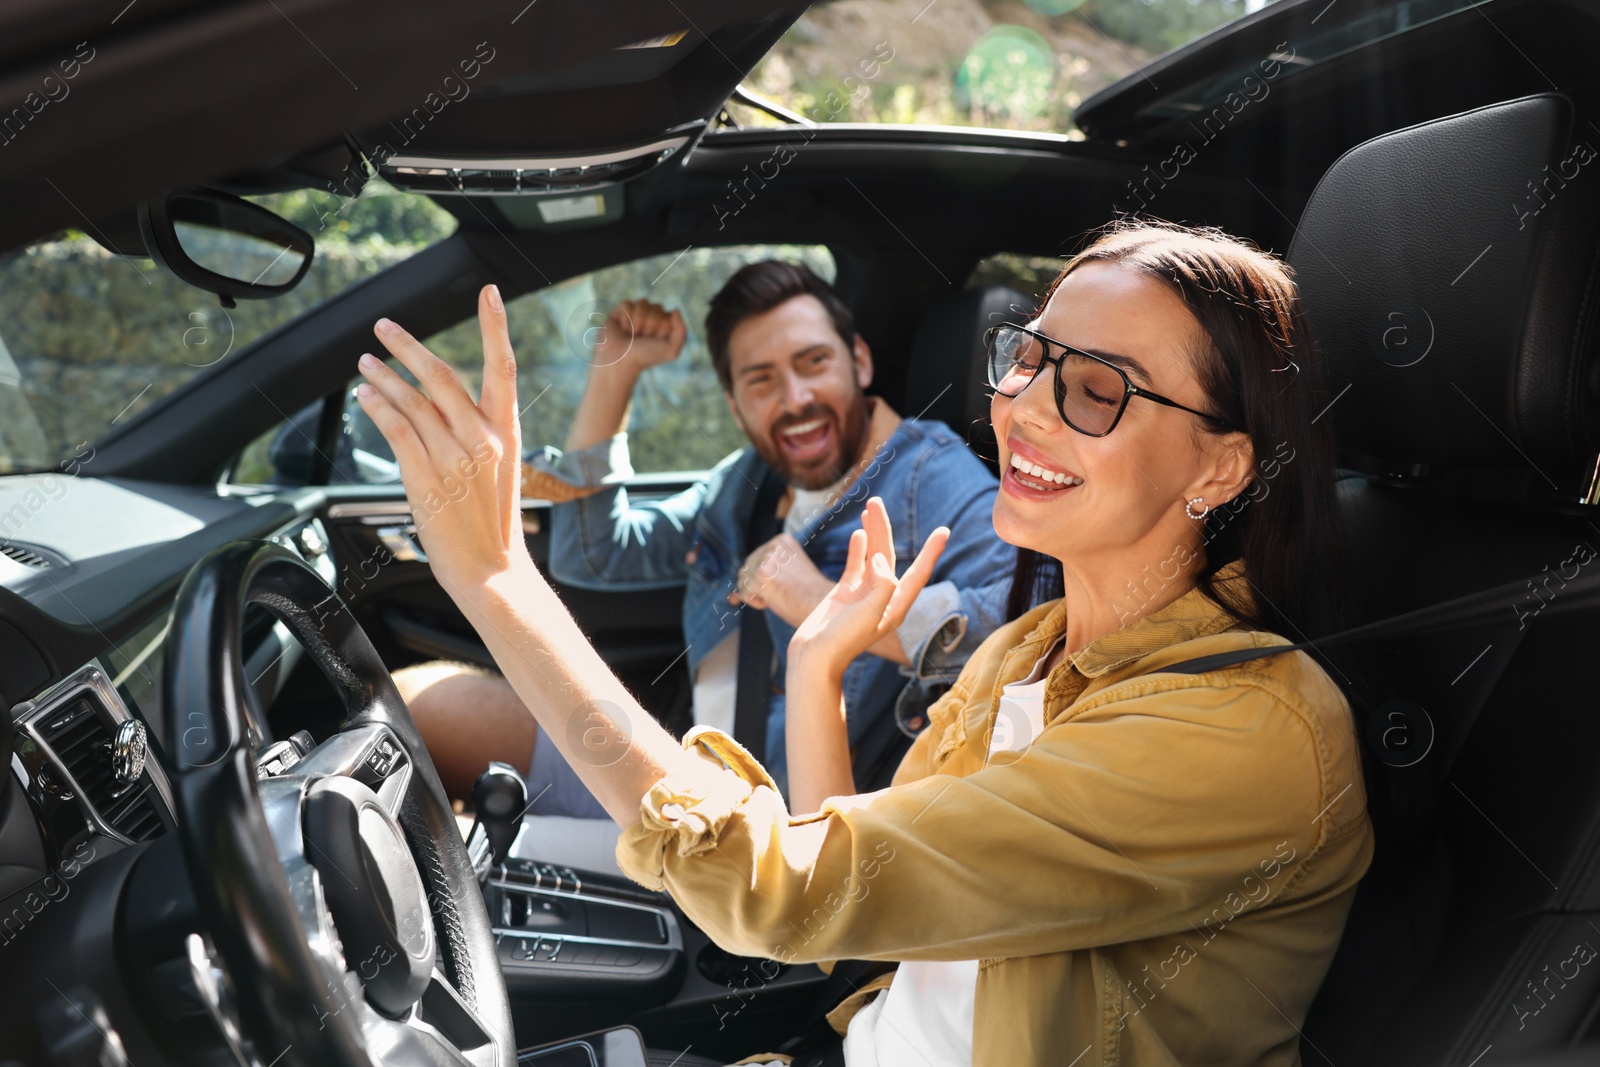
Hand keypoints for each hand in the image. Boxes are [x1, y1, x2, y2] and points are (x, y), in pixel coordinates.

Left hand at [354, 286, 531, 591]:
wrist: (491, 569)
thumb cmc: (492, 524)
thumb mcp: (498, 470)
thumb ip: (473, 434)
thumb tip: (437, 405)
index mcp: (506, 434)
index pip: (504, 368)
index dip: (496, 327)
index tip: (489, 292)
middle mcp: (483, 440)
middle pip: (443, 376)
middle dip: (409, 347)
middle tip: (384, 327)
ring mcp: (455, 458)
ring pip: (413, 401)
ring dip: (383, 377)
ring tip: (364, 363)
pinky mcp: (427, 478)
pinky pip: (397, 430)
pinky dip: (378, 408)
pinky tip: (365, 396)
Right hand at [592, 300, 685, 377]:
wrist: (621, 362)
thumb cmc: (646, 357)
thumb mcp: (671, 350)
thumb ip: (681, 331)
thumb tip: (675, 310)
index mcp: (663, 323)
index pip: (669, 314)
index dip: (663, 328)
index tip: (656, 341)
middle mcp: (650, 316)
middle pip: (657, 307)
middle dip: (651, 325)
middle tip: (643, 339)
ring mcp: (635, 312)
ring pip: (643, 303)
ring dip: (638, 322)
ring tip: (632, 335)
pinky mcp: (619, 311)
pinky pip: (627, 304)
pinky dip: (626, 319)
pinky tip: (623, 330)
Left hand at [730, 533, 827, 617]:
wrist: (822, 607)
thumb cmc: (808, 595)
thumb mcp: (786, 573)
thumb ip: (760, 573)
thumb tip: (730, 596)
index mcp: (781, 540)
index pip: (754, 560)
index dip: (765, 578)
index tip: (786, 583)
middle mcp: (773, 546)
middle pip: (745, 569)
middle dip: (759, 586)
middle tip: (784, 591)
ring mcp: (767, 560)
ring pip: (743, 582)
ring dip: (758, 594)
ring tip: (781, 594)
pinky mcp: (761, 577)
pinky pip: (744, 595)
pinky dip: (757, 603)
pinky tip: (777, 600)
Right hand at [788, 497, 947, 679]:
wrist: (814, 658)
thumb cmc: (844, 641)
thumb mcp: (870, 613)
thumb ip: (882, 583)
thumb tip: (879, 557)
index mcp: (895, 606)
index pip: (918, 573)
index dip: (931, 552)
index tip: (944, 531)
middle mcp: (882, 599)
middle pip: (888, 557)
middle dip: (884, 529)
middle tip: (877, 502)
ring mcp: (862, 595)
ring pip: (870, 557)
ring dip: (871, 533)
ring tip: (870, 507)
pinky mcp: (843, 594)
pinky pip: (854, 565)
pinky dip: (857, 549)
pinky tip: (858, 533)